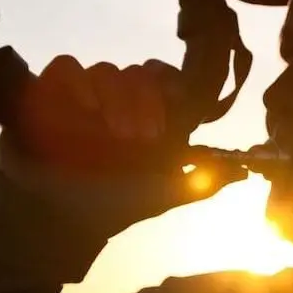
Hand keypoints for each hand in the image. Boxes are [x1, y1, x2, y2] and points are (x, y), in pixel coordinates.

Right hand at [0, 55, 245, 239]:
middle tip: (141, 138)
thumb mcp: (161, 197)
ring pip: (106, 70)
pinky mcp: (48, 93)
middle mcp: (115, 101)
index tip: (177, 103)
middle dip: (144, 102)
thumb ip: (200, 183)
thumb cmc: (108, 208)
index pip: (162, 78)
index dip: (171, 82)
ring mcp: (82, 95)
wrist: (53, 223)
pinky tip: (83, 111)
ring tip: (110, 134)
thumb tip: (243, 172)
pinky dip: (76, 83)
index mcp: (144, 115)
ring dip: (114, 99)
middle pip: (137, 74)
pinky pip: (65, 68)